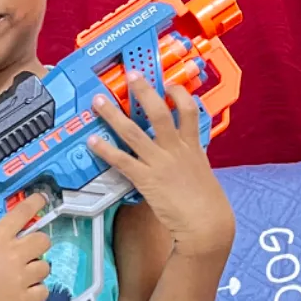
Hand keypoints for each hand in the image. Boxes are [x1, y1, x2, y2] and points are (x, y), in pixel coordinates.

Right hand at [0, 193, 51, 300]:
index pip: (22, 213)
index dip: (35, 203)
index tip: (41, 200)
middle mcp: (12, 255)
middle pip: (43, 240)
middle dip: (39, 243)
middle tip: (30, 250)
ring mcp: (19, 278)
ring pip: (45, 267)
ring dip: (37, 269)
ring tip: (24, 275)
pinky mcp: (22, 300)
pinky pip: (43, 291)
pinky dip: (37, 291)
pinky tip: (26, 292)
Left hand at [89, 74, 234, 258]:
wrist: (207, 224)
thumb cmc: (208, 204)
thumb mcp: (203, 173)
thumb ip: (191, 159)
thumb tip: (185, 155)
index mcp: (193, 146)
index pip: (188, 110)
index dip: (178, 93)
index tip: (168, 84)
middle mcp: (176, 149)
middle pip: (158, 112)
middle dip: (144, 91)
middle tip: (131, 76)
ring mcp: (160, 163)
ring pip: (133, 132)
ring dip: (113, 114)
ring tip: (99, 101)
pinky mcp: (146, 179)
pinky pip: (121, 160)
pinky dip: (105, 149)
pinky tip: (93, 141)